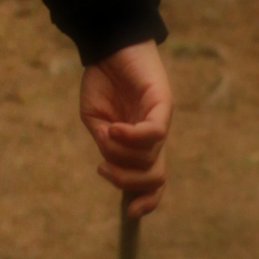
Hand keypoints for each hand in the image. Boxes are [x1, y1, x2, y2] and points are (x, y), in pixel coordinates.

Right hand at [80, 42, 170, 218]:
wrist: (109, 45)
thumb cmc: (103, 80)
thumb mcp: (95, 119)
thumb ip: (105, 143)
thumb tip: (112, 160)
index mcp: (139, 144)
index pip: (153, 182)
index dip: (146, 202)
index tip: (130, 214)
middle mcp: (155, 136)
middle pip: (156, 178)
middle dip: (129, 183)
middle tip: (104, 169)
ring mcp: (161, 121)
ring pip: (150, 158)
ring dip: (123, 155)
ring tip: (106, 133)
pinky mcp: (163, 104)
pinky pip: (154, 133)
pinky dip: (132, 137)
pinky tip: (114, 127)